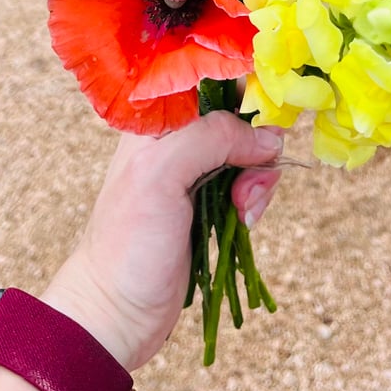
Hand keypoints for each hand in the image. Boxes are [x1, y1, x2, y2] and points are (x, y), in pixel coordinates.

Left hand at [42, 112, 282, 369]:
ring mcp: (193, 171)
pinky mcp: (209, 203)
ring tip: (243, 210)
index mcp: (155, 119)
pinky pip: (248, 184)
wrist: (116, 312)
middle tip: (249, 181)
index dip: (247, 88)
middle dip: (257, 144)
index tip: (273, 112)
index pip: (210, 77)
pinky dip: (255, 199)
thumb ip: (211, 137)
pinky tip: (244, 221)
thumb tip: (267, 136)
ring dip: (258, 178)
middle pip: (239, 114)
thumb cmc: (126, 242)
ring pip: (249, 151)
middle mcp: (175, 138)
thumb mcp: (162, 175)